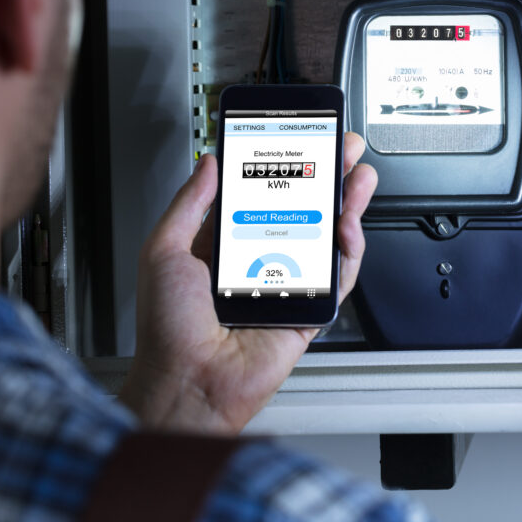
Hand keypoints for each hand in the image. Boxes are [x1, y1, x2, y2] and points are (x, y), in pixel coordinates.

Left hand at [119, 133, 377, 432]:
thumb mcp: (164, 249)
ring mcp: (289, 282)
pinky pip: (338, 274)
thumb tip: (208, 163)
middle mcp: (260, 259)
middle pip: (304, 209)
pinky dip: (349, 248)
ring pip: (327, 236)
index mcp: (224, 243)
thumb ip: (189, 203)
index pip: (262, 193)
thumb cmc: (167, 328)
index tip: (297, 140)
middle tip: (342, 148)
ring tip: (357, 176)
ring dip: (346, 203)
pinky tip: (347, 224)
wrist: (188, 381)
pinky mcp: (310, 309)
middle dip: (326, 175)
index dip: (283, 166)